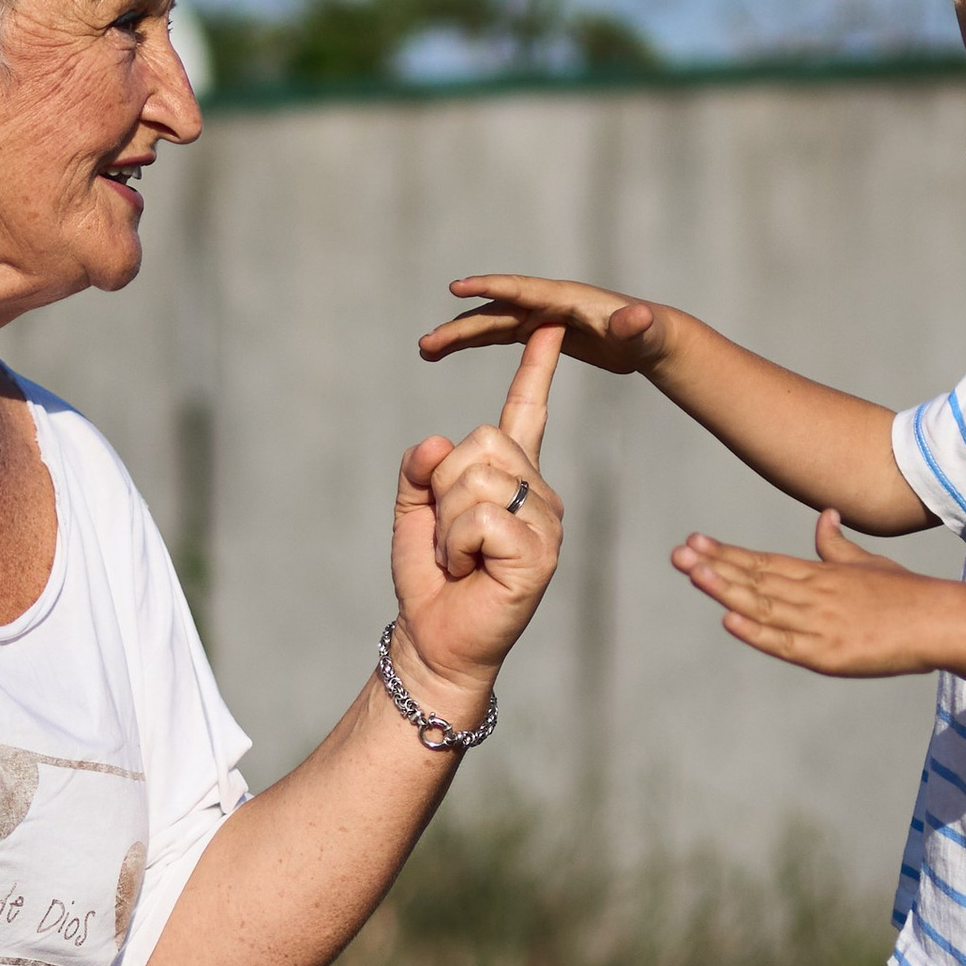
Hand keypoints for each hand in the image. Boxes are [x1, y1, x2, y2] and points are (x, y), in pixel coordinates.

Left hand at [389, 326, 565, 711]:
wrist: (436, 641)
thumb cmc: (433, 579)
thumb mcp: (415, 510)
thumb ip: (420, 469)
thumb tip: (435, 442)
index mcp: (512, 478)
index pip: (527, 411)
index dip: (536, 368)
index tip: (550, 325)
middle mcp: (539, 493)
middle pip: (482, 441)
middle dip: (443, 486)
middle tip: (450, 538)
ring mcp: (546, 523)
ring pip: (477, 478)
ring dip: (447, 522)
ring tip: (459, 557)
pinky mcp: (540, 554)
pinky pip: (481, 517)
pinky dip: (457, 544)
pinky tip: (469, 571)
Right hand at [418, 273, 675, 377]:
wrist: (650, 337)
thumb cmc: (649, 334)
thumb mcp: (644, 332)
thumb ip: (636, 325)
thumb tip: (634, 317)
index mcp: (565, 298)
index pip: (521, 291)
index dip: (490, 288)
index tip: (457, 287)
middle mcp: (547, 302)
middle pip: (496, 312)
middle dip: (461, 326)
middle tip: (426, 344)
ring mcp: (540, 315)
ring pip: (491, 324)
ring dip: (459, 336)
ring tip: (426, 350)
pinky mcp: (539, 330)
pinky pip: (500, 334)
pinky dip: (474, 341)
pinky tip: (448, 351)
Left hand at [673, 508, 955, 675]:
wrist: (944, 621)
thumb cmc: (908, 594)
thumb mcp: (868, 564)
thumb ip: (836, 545)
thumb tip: (824, 514)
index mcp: (821, 574)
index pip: (763, 562)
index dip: (726, 554)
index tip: (694, 543)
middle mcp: (815, 595)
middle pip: (757, 579)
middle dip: (715, 567)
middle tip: (678, 555)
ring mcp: (820, 624)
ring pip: (765, 606)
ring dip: (727, 591)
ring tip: (694, 575)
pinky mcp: (830, 655)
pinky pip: (786, 644)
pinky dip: (758, 632)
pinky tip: (731, 620)